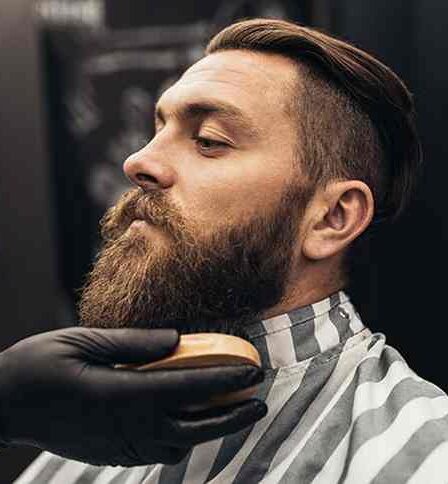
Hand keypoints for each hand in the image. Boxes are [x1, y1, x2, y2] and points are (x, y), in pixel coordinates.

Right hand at [0, 327, 266, 465]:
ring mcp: (119, 446)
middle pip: (193, 426)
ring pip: (180, 444)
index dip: (224, 380)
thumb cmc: (40, 366)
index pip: (186, 388)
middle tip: (260, 401)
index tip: (253, 374)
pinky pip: (159, 452)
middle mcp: (126, 427)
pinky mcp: (112, 454)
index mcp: (121, 394)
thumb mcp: (84, 341)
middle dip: (232, 415)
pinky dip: (184, 439)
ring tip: (232, 410)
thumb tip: (177, 338)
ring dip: (211, 429)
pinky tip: (190, 422)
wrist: (4, 405)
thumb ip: (133, 342)